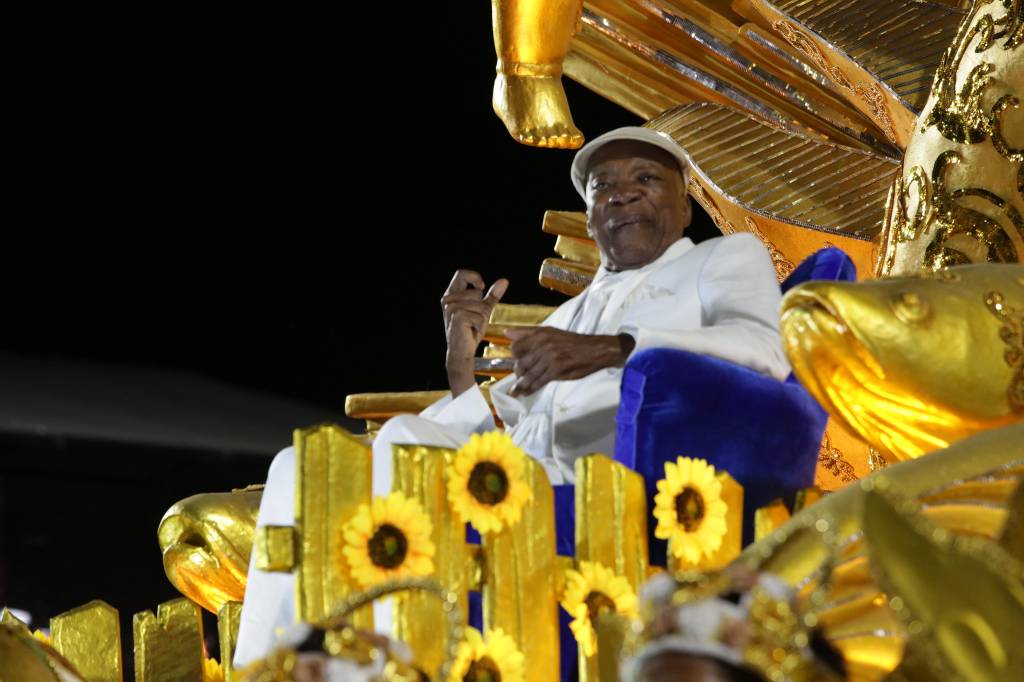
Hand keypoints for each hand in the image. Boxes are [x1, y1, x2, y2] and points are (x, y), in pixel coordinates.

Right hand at [441, 270, 508, 395]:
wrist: (462, 351)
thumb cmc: (470, 330)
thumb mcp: (482, 310)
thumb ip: (492, 295)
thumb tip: (504, 281)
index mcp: (451, 294)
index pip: (461, 273)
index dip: (474, 277)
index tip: (481, 287)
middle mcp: (448, 299)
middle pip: (476, 292)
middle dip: (482, 307)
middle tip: (474, 320)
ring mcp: (451, 308)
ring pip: (480, 305)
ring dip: (481, 317)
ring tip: (472, 326)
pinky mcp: (457, 316)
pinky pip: (479, 315)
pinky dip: (480, 324)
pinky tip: (471, 331)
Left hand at [505, 327, 634, 395]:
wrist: (595, 350)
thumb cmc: (572, 342)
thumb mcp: (550, 332)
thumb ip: (527, 333)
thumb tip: (507, 333)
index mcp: (540, 334)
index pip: (516, 346)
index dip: (515, 356)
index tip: (517, 362)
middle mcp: (543, 344)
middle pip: (521, 362)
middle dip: (518, 372)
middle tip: (519, 377)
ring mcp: (550, 357)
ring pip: (529, 374)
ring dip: (521, 385)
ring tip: (516, 391)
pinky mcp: (556, 369)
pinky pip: (539, 381)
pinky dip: (531, 389)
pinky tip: (525, 393)